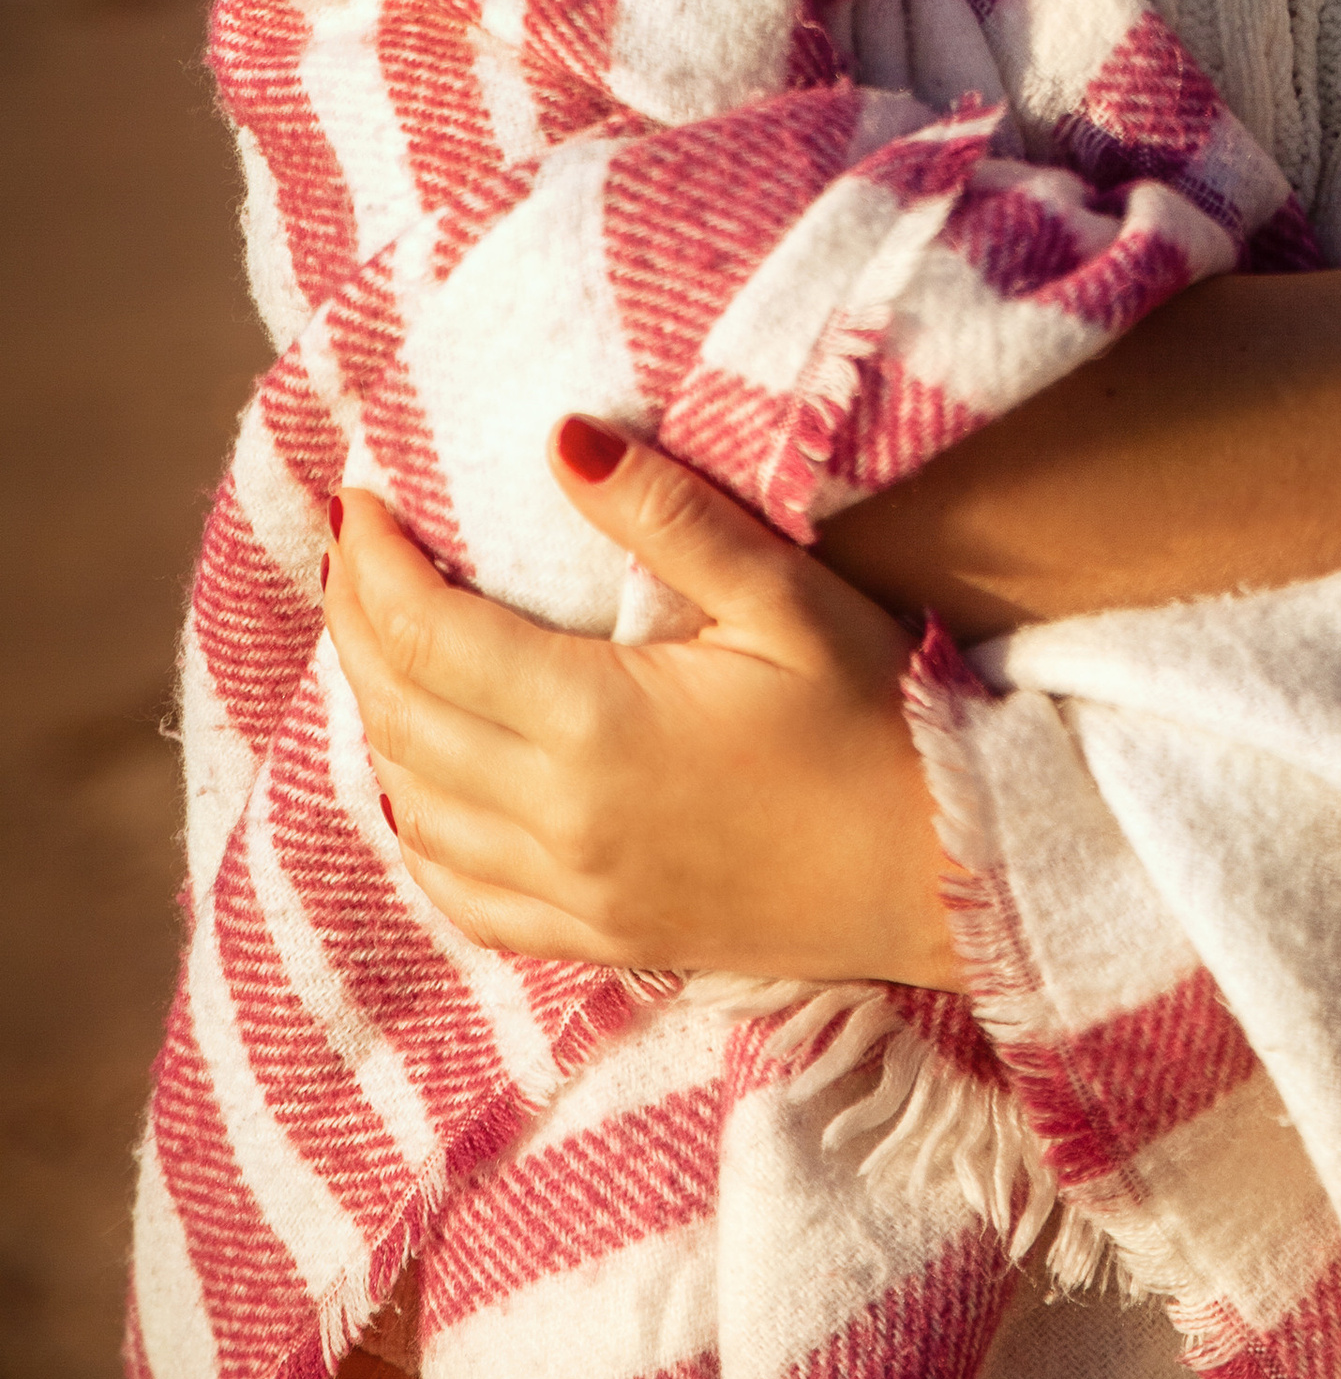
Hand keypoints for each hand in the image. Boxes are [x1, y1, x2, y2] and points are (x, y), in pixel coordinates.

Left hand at [321, 424, 963, 987]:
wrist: (948, 873)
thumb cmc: (878, 719)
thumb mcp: (786, 595)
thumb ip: (668, 518)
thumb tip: (562, 439)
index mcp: (594, 724)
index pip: (426, 636)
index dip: (375, 562)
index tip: (361, 498)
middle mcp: (558, 818)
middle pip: (400, 714)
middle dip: (356, 621)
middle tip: (354, 548)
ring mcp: (572, 892)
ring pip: (411, 805)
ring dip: (377, 716)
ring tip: (380, 638)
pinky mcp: (597, 939)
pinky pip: (458, 891)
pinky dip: (413, 826)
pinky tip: (421, 779)